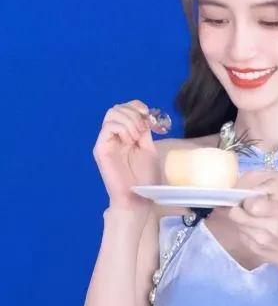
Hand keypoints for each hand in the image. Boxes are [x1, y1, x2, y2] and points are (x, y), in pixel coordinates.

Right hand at [92, 98, 159, 212]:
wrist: (137, 198)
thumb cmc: (144, 178)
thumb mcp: (149, 149)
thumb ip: (144, 132)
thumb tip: (145, 116)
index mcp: (125, 134)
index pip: (126, 108)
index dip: (137, 106)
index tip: (149, 117)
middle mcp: (113, 136)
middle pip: (117, 108)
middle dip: (134, 114)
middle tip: (143, 131)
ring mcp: (106, 141)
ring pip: (112, 114)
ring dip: (130, 121)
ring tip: (137, 138)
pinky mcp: (100, 148)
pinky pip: (108, 128)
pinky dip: (122, 129)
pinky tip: (130, 141)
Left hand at [213, 171, 277, 269]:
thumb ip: (267, 191)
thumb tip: (248, 190)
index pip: (250, 205)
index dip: (247, 200)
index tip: (251, 200)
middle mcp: (269, 229)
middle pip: (236, 215)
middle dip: (238, 208)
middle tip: (246, 208)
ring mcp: (260, 241)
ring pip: (237, 224)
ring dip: (241, 219)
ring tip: (254, 218)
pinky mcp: (254, 249)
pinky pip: (240, 234)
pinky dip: (245, 230)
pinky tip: (256, 229)